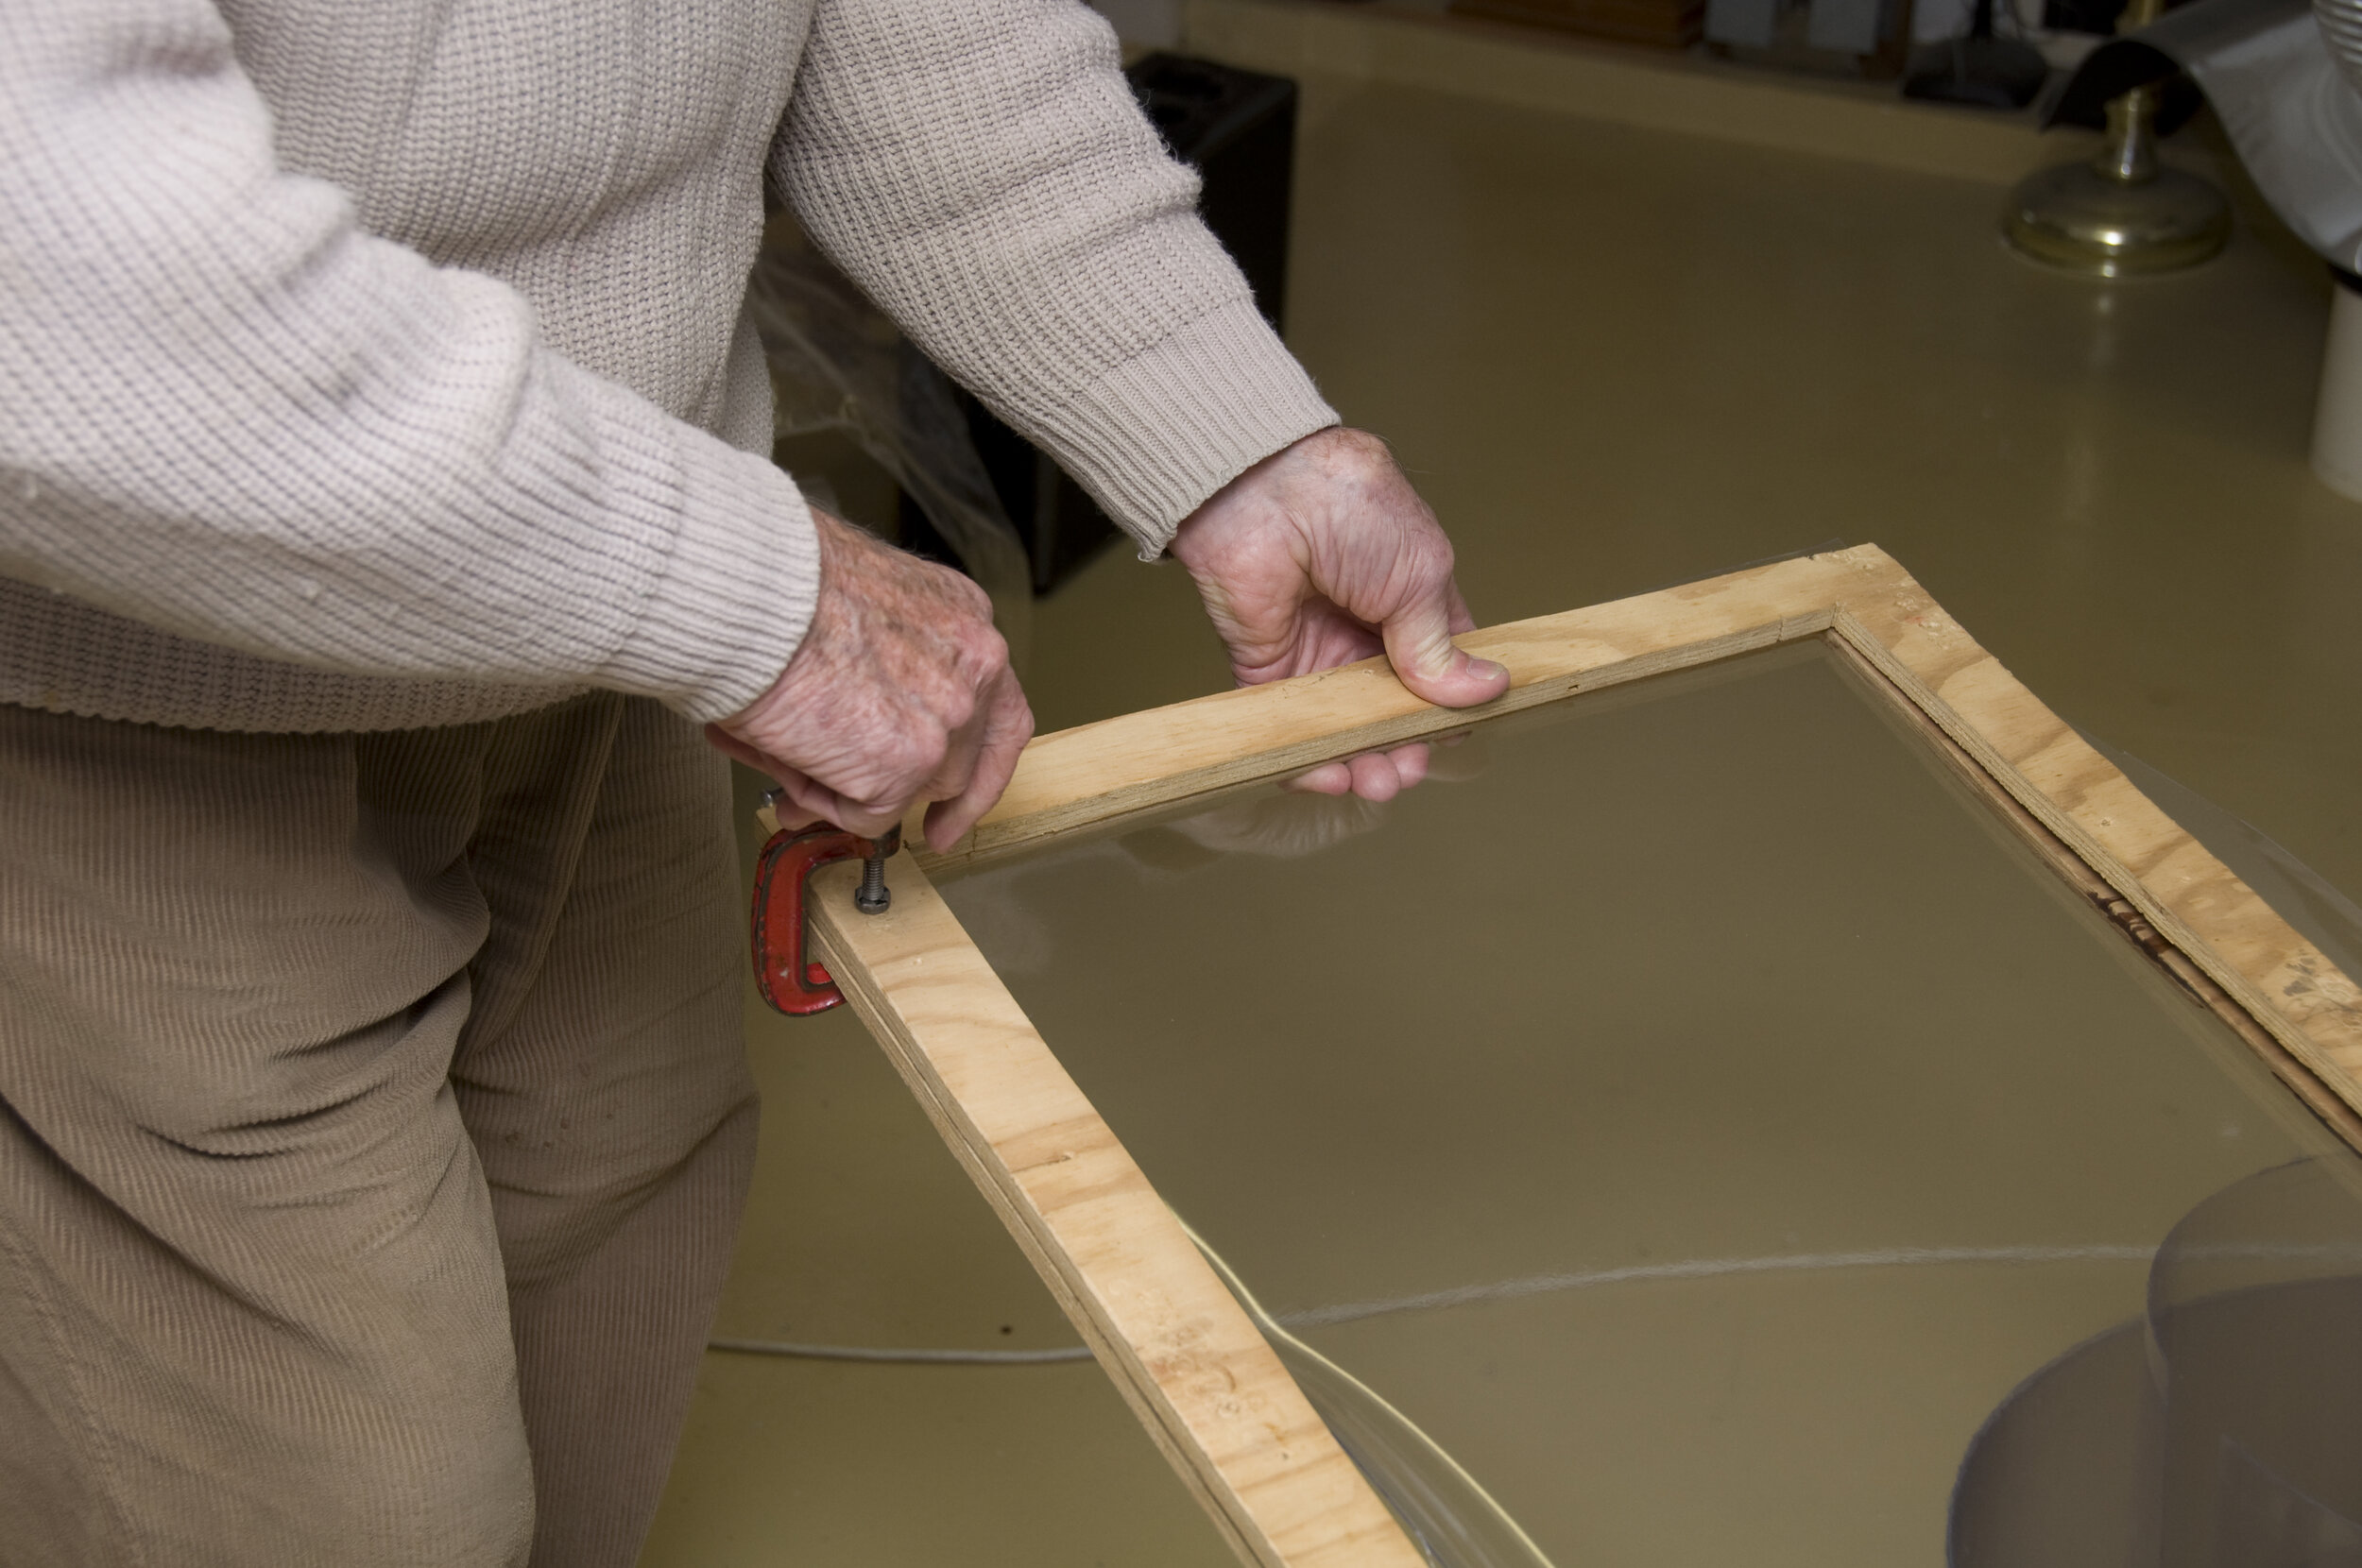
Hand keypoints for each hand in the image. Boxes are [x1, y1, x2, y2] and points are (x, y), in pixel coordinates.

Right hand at [706, 509, 1032, 847]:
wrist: (754, 593)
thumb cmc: (782, 585)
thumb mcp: (864, 603)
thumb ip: (881, 667)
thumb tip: (856, 731)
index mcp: (964, 620)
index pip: (995, 709)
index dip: (976, 764)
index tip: (952, 803)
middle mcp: (974, 668)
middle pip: (963, 763)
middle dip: (913, 795)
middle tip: (862, 809)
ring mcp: (947, 722)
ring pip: (911, 791)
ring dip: (848, 785)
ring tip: (785, 749)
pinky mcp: (908, 766)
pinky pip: (867, 814)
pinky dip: (820, 797)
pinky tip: (787, 755)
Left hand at [1168, 427, 1508, 798]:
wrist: (1267, 493)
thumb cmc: (1350, 511)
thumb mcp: (1419, 578)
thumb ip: (1438, 646)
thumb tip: (1484, 691)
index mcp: (1412, 604)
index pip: (1439, 672)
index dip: (1449, 711)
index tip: (1454, 739)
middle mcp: (1365, 634)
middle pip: (1392, 712)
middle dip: (1404, 747)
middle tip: (1407, 770)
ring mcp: (1317, 654)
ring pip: (1345, 730)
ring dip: (1363, 761)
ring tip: (1377, 782)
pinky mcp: (1267, 670)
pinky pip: (1289, 729)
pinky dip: (1308, 760)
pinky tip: (1331, 775)